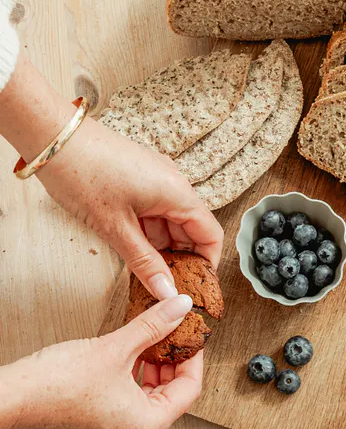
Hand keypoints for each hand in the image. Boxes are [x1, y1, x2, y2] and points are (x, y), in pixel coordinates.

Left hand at [0, 55, 223, 298]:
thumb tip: (166, 292)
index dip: (206, 263)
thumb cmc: (82, 173)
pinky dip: (148, 231)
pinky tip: (133, 247)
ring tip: (145, 270)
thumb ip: (145, 263)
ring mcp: (157, 180)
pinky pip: (155, 211)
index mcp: (178, 194)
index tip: (195, 284)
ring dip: (162, 247)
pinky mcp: (140, 178)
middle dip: (182, 258)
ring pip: (171, 223)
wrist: (51, 136)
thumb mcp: (115, 227)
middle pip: (192, 230)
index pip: (211, 234)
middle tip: (165, 284)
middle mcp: (174, 185)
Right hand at [0, 296, 200, 428]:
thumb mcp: (115, 348)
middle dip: (174, 360)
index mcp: (148, 425)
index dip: (194, 356)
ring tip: (153, 338)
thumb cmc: (54, 385)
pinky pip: (132, 400)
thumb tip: (180, 308)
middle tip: (175, 332)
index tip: (193, 334)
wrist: (7, 400)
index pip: (190, 388)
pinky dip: (136, 377)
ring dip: (155, 367)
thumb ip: (153, 326)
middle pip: (173, 394)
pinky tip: (132, 353)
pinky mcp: (101, 426)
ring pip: (152, 396)